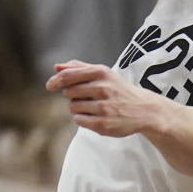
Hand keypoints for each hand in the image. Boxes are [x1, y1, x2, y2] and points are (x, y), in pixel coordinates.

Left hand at [46, 59, 163, 136]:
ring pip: (73, 107)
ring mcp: (103, 108)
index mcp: (101, 73)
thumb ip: (79, 68)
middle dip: (72, 95)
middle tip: (87, 96)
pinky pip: (79, 120)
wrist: (143, 109)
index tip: (49, 86)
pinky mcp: (102, 124)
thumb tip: (56, 67)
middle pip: (68, 92)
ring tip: (94, 106)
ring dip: (78, 107)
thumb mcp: (103, 73)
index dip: (55, 81)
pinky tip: (96, 115)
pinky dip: (83, 118)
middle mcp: (102, 89)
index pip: (69, 76)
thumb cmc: (118, 89)